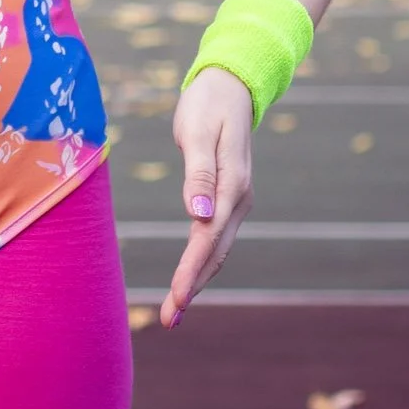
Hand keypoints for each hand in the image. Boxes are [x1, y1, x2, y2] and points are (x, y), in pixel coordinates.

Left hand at [161, 66, 253, 329]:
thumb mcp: (197, 133)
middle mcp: (239, 199)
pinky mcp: (229, 198)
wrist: (229, 87)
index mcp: (232, 186)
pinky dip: (202, 261)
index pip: (208, 238)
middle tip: (170, 321)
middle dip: (192, 286)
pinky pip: (215, 237)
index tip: (176, 299)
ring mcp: (236, 200)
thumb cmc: (207, 105)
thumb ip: (198, 174)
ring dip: (198, 279)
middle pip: (214, 252)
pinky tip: (189, 276)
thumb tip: (198, 215)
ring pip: (217, 248)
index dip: (191, 271)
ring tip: (174, 310)